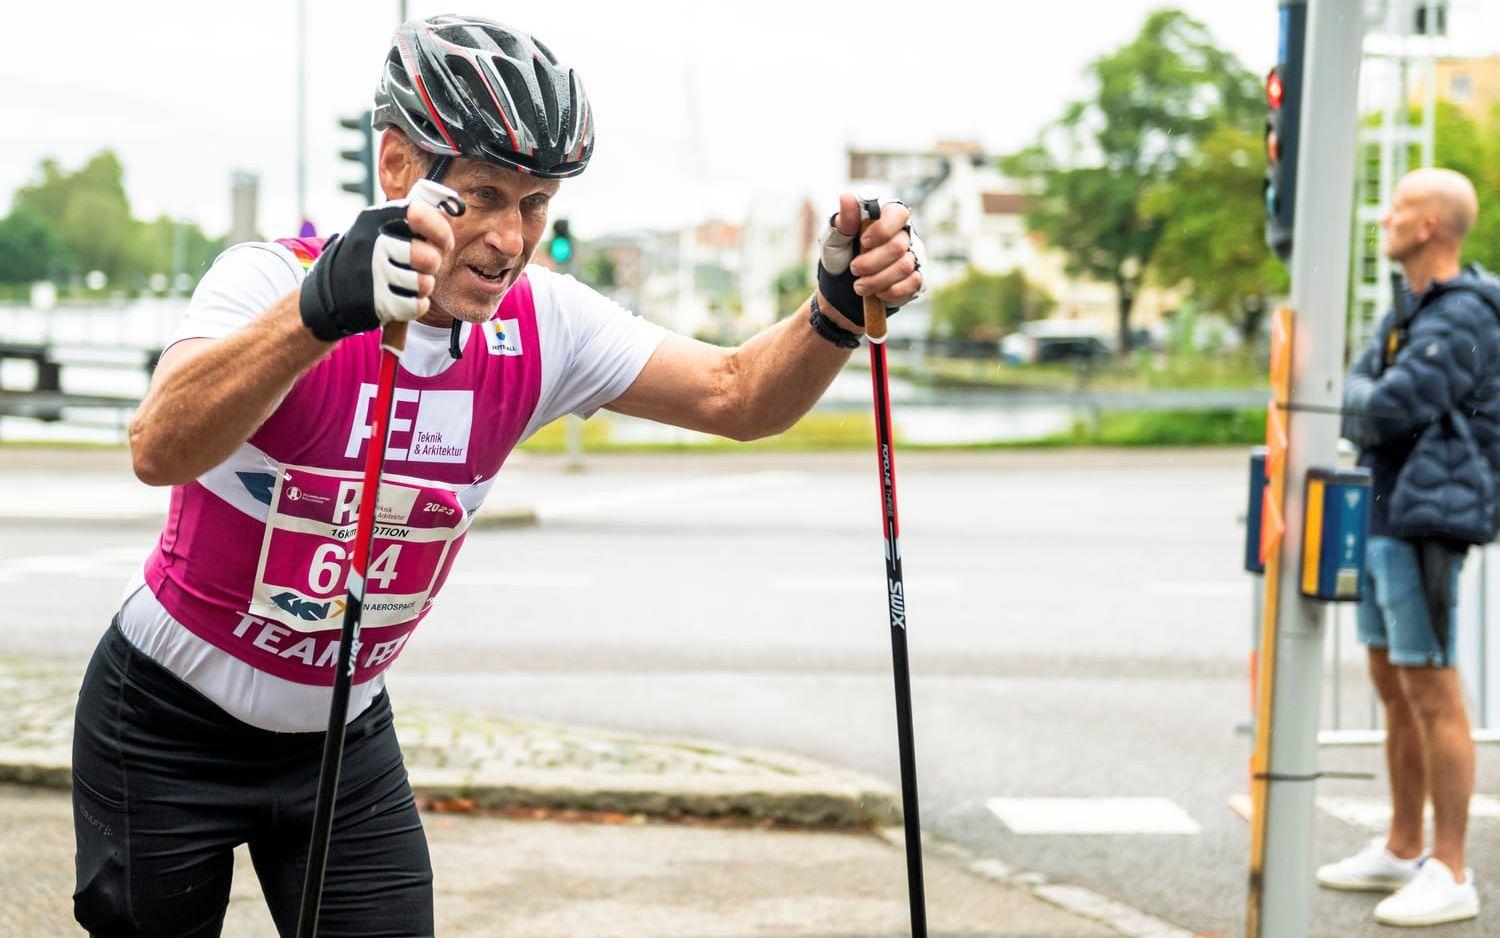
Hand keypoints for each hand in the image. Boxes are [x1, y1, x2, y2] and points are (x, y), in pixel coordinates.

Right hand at [299, 179, 463, 340]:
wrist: (329, 294)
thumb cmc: (368, 258)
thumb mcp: (378, 230)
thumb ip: (410, 221)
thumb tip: (450, 211)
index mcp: (374, 219)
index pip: (418, 213)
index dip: (440, 229)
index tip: (444, 242)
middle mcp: (370, 242)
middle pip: (428, 257)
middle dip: (433, 265)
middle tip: (423, 267)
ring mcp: (370, 273)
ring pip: (424, 283)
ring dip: (424, 287)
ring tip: (411, 284)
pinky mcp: (373, 302)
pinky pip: (416, 306)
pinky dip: (416, 306)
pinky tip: (405, 299)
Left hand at [816, 192, 926, 326]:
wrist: (843, 289)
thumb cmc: (841, 256)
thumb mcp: (834, 238)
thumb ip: (844, 220)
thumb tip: (847, 197)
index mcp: (886, 217)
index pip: (898, 213)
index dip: (882, 229)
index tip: (863, 242)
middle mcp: (904, 234)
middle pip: (898, 245)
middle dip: (872, 262)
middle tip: (854, 269)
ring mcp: (913, 256)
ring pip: (904, 267)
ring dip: (877, 280)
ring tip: (859, 285)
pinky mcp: (917, 278)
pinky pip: (912, 284)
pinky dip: (890, 291)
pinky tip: (877, 293)